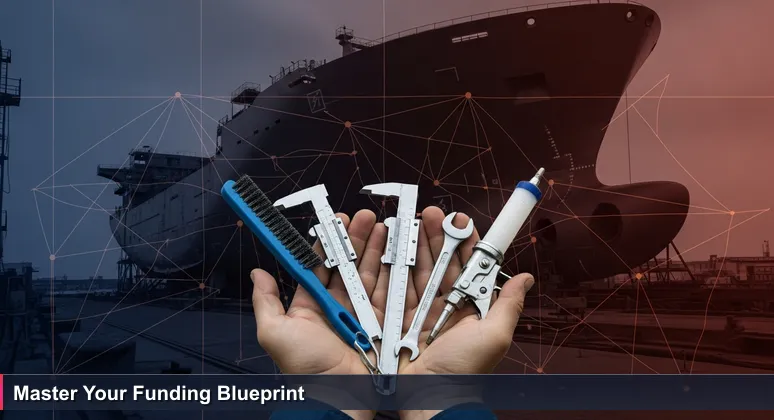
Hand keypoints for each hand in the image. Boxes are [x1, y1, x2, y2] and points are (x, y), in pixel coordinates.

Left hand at [250, 209, 386, 419]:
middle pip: (349, 265)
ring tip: (385, 226)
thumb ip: (266, 302)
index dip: (329, 243)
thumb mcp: (275, 332)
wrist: (339, 397)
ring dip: (378, 249)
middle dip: (358, 239)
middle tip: (367, 217)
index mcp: (311, 307)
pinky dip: (395, 271)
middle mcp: (337, 308)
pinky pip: (391, 292)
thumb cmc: (307, 370)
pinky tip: (398, 252)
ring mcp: (362, 315)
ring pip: (371, 274)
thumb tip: (257, 274)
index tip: (338, 223)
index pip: (320, 266)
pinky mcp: (384, 323)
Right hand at [382, 207, 533, 419]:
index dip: (464, 243)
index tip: (460, 220)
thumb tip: (527, 278)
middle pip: (438, 263)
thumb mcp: (494, 336)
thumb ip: (508, 305)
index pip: (467, 268)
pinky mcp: (392, 319)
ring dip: (411, 244)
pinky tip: (388, 245)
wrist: (427, 397)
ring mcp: (415, 312)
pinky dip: (387, 264)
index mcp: (466, 310)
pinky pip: (389, 286)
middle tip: (431, 213)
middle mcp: (441, 308)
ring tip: (409, 221)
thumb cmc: (462, 371)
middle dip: (435, 236)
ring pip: (413, 269)